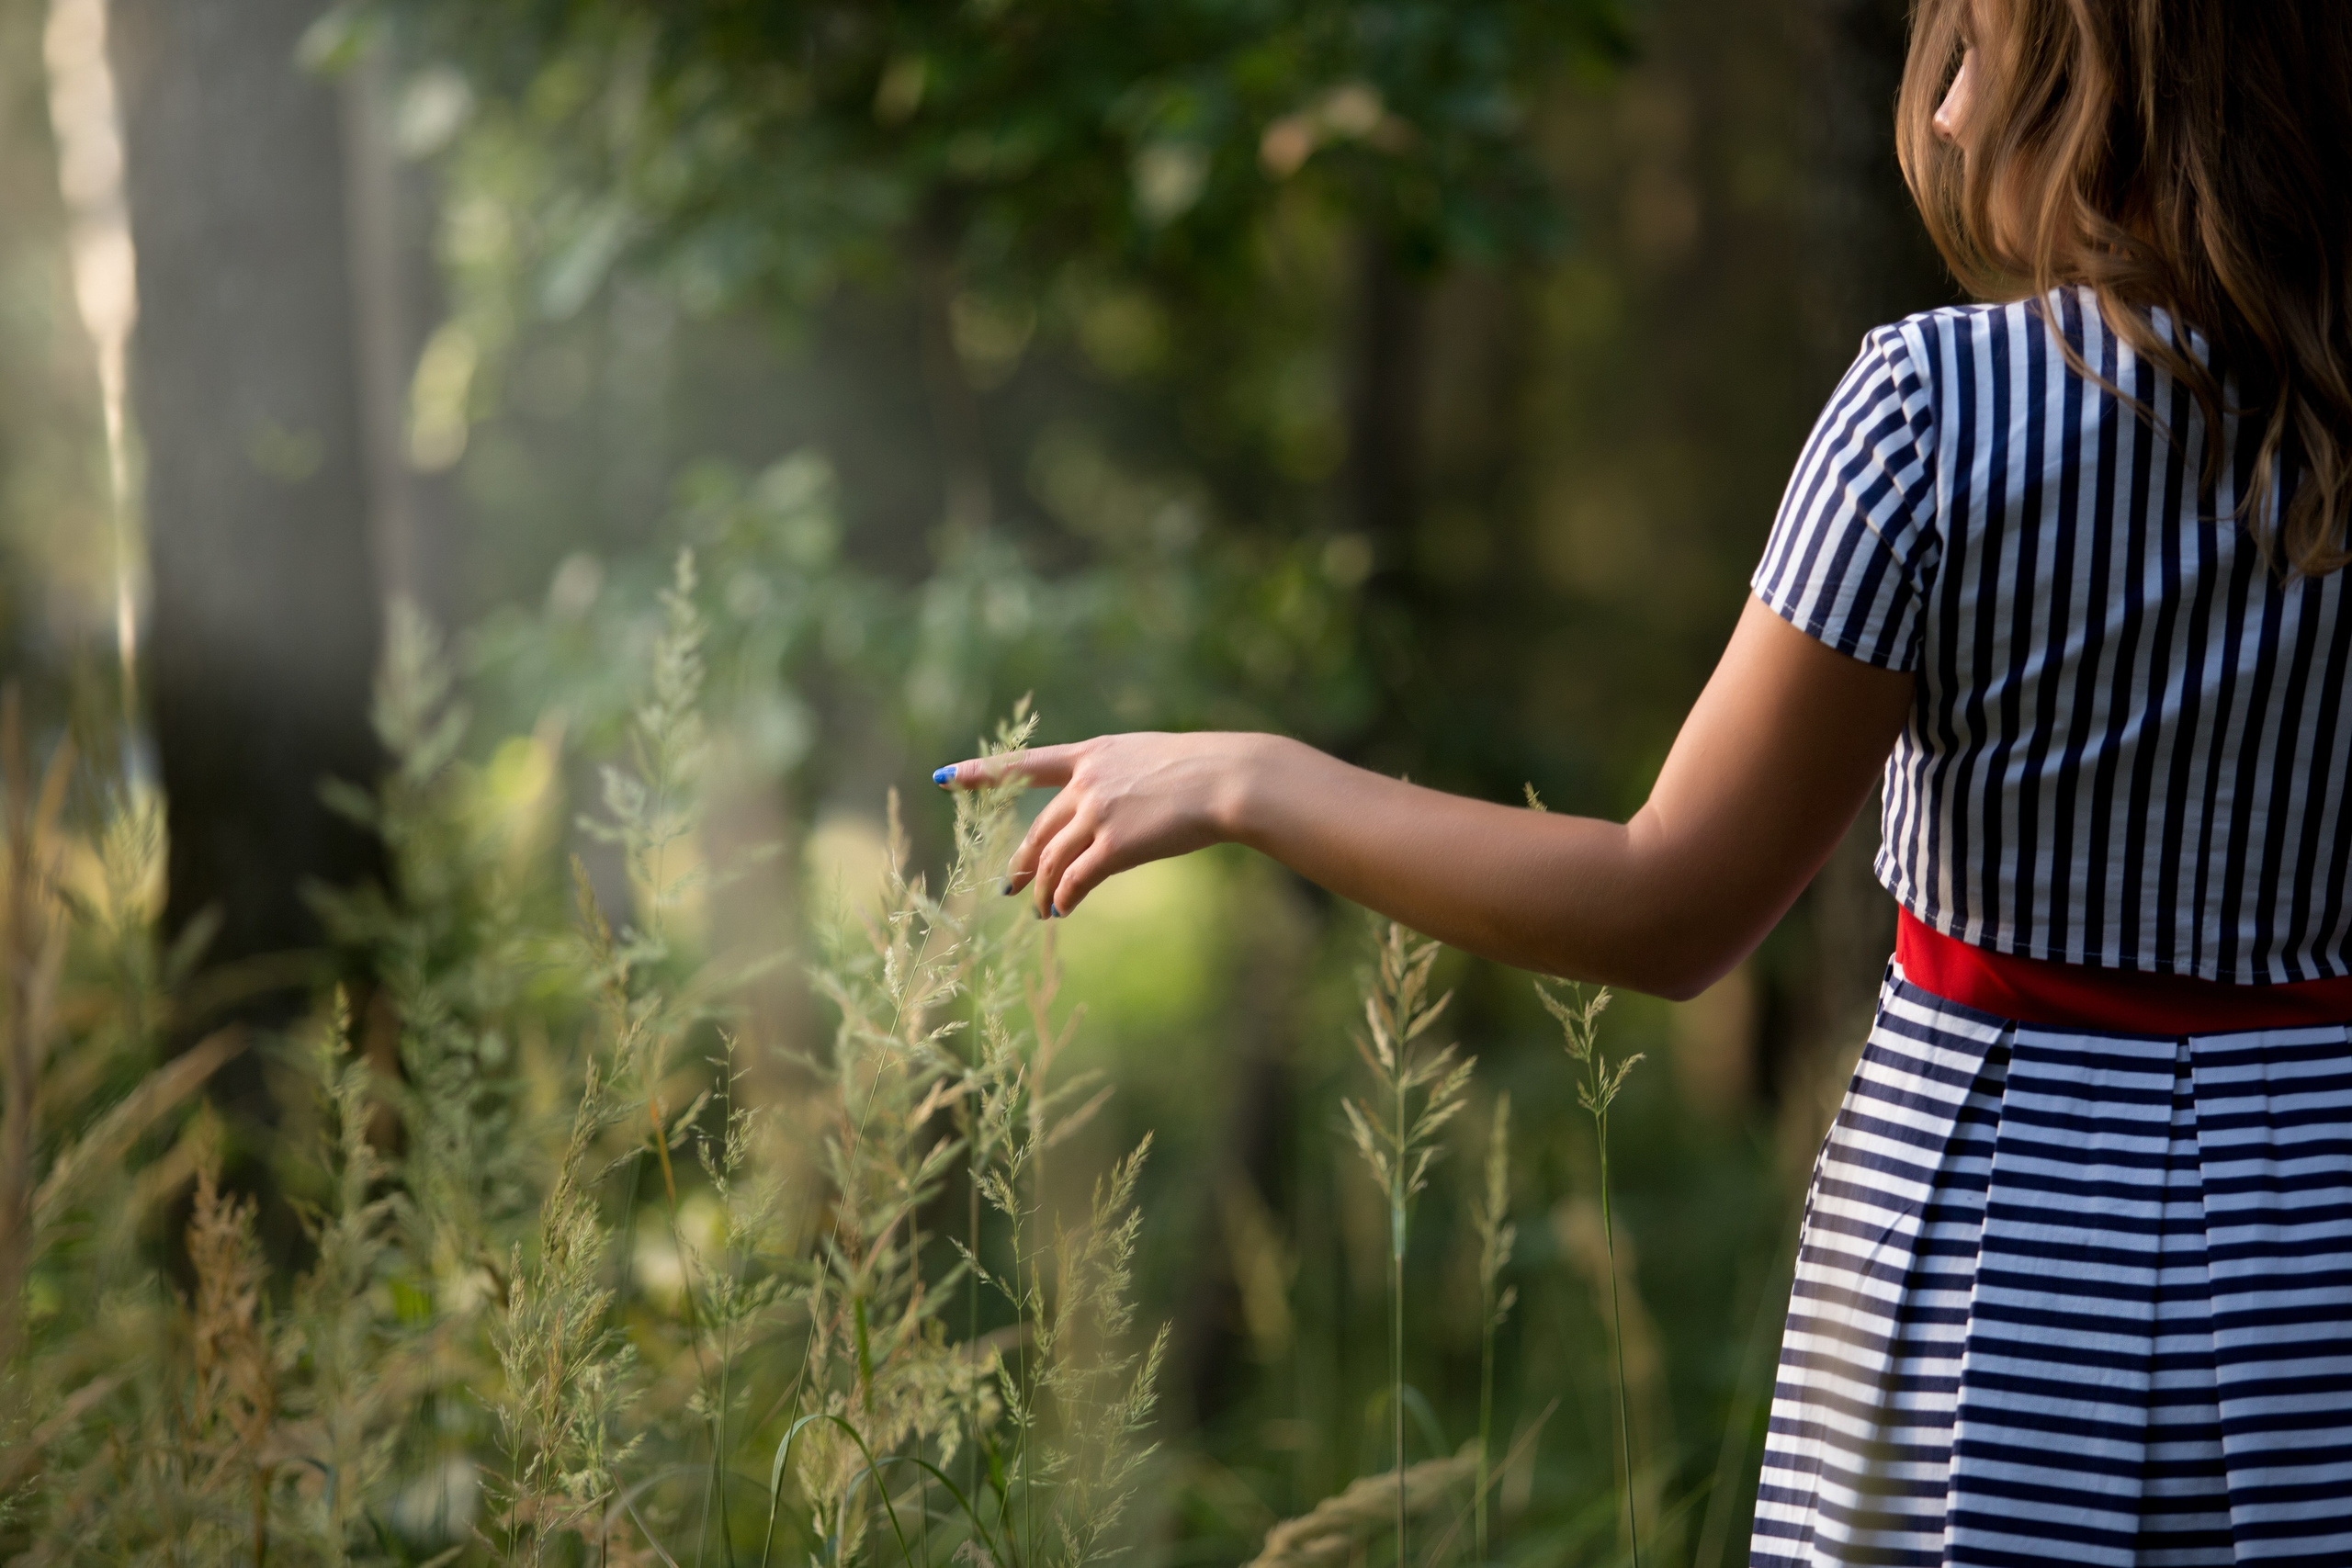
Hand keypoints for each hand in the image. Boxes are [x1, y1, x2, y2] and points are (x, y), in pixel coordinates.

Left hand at [933, 732, 1271, 917]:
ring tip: (1040, 910)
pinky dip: (1064, 898)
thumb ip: (1117, 779)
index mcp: (1093, 753)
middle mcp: (1088, 781)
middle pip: (1039, 829)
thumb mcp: (1149, 758)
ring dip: (1042, 889)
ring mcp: (1099, 812)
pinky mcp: (1115, 845)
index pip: (1025, 764)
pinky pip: (1076, 880)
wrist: (1229, 779)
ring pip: (1053, 859)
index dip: (982, 773)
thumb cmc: (1203, 770)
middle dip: (1024, 861)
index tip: (944, 778)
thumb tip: (1102, 815)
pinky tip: (1061, 911)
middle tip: (1010, 885)